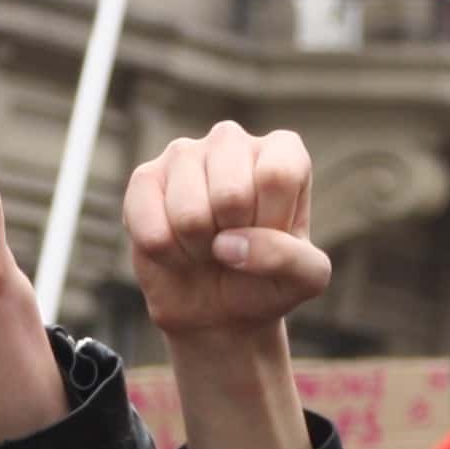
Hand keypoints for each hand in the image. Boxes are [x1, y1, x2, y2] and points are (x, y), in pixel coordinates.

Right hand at [124, 123, 330, 343]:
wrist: (218, 307)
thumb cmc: (266, 279)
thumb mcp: (305, 279)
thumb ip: (290, 259)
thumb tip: (229, 245)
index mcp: (281, 151)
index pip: (277, 177)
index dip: (271, 225)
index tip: (270, 237)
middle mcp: (231, 140)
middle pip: (232, 194)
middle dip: (233, 238)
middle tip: (233, 244)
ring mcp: (184, 154)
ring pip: (190, 215)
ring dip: (199, 250)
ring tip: (206, 247)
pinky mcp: (144, 179)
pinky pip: (152, 229)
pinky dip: (168, 256)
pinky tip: (176, 248)